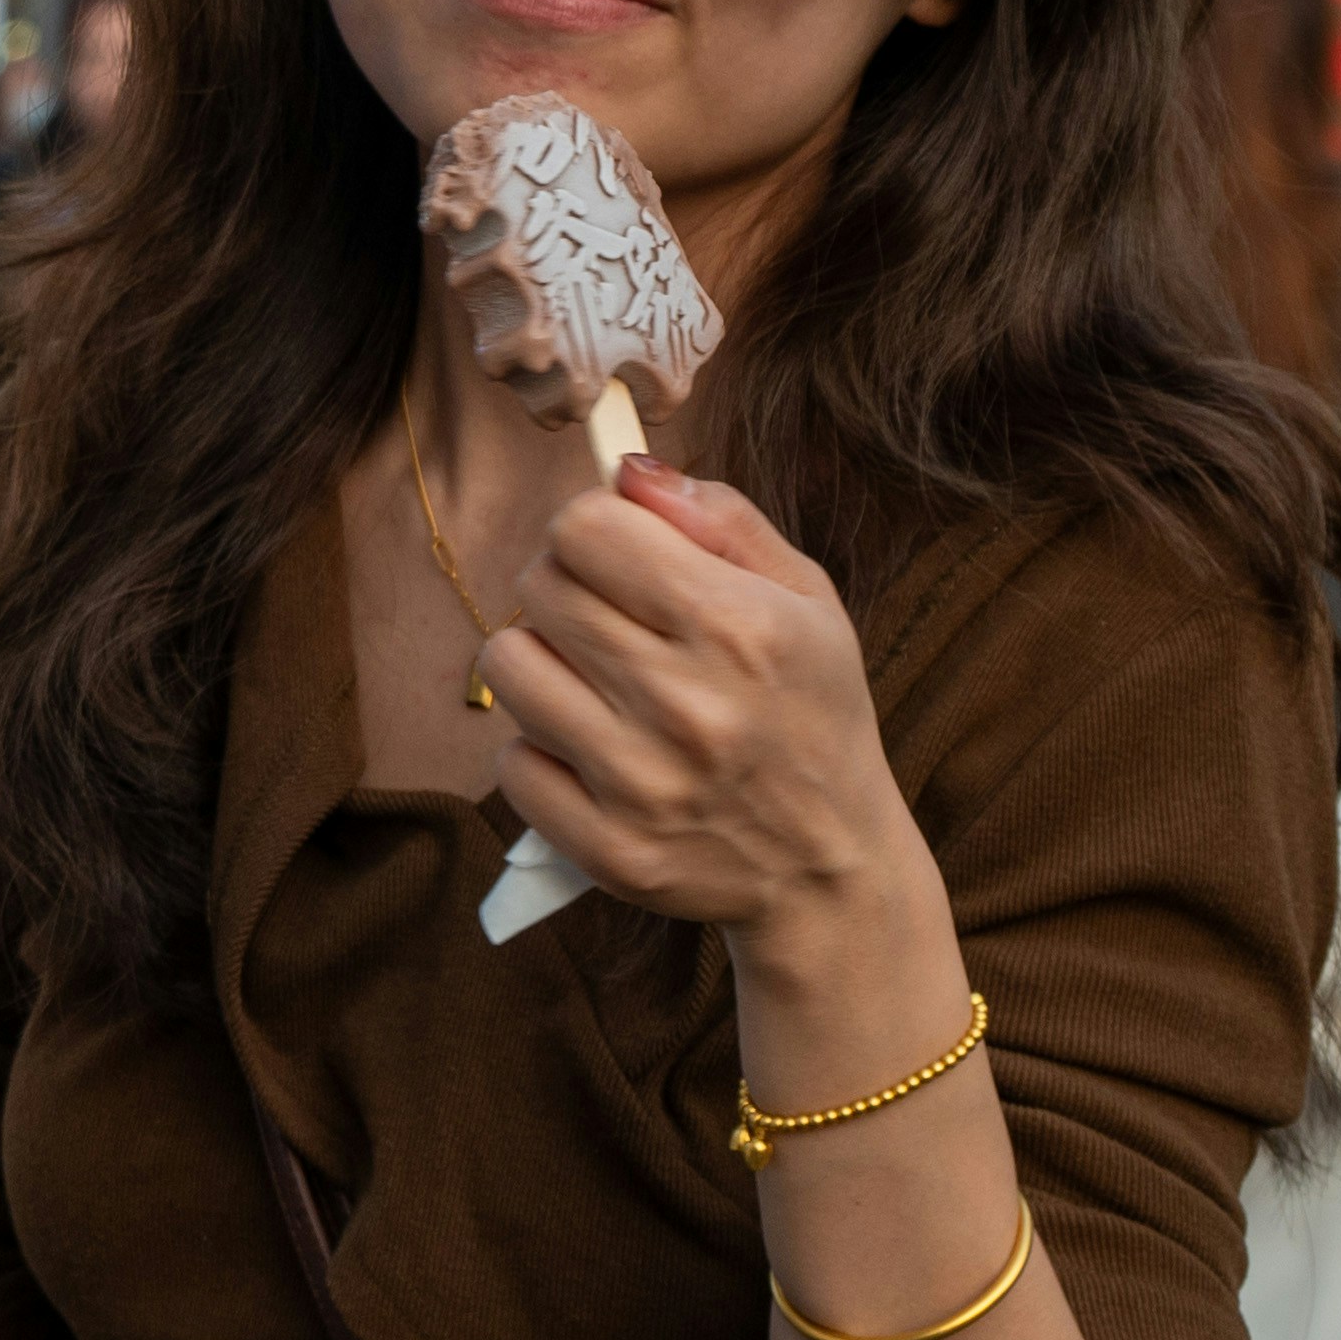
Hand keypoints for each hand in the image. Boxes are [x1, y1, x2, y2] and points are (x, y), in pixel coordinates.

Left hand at [479, 458, 929, 958]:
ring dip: (544, 664)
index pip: (585, 527)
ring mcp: (641, 785)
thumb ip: (721, 519)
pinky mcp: (608, 849)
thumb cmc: (814, 713)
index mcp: (737, 627)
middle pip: (539, 587)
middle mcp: (685, 705)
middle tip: (607, 619)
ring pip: (508, 666)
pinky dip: (541, 750)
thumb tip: (627, 471)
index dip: (593, 527)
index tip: (616, 554)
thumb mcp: (806, 599)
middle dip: (564, 586)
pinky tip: (595, 753)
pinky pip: (510, 761)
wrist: (831, 869)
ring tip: (598, 684)